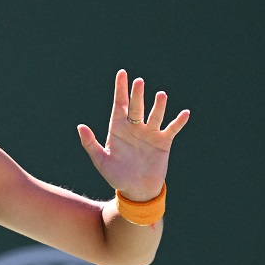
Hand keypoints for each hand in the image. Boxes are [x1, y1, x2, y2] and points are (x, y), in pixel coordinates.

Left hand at [77, 69, 189, 201]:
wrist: (136, 191)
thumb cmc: (116, 176)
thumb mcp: (101, 161)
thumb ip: (90, 144)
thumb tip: (80, 126)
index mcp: (118, 129)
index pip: (120, 105)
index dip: (120, 89)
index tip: (122, 73)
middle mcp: (135, 128)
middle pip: (137, 107)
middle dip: (138, 94)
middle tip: (139, 82)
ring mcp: (149, 133)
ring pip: (154, 115)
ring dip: (158, 106)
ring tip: (161, 95)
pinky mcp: (163, 142)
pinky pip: (171, 129)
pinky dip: (178, 121)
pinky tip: (184, 113)